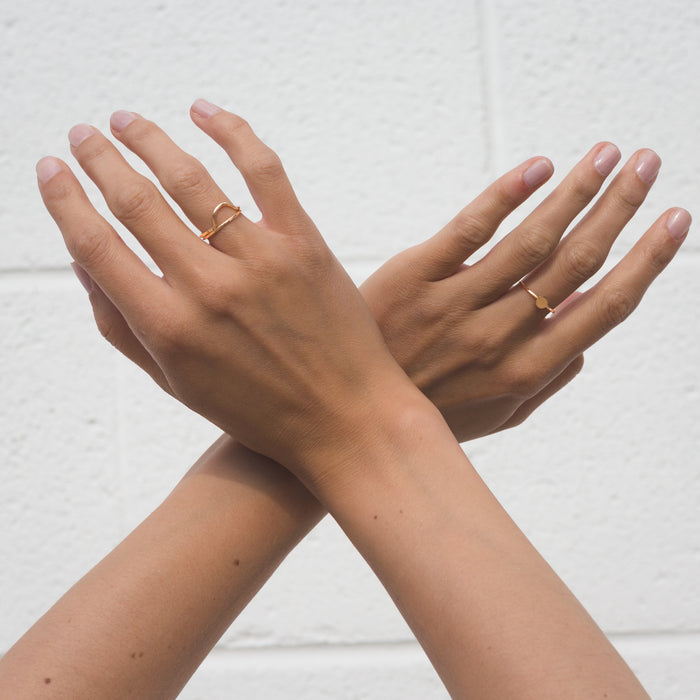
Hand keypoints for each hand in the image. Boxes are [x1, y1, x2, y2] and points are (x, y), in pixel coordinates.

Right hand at [37, 102, 412, 479]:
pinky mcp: (304, 244)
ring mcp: (261, 261)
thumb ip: (123, 327)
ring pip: (192, 179)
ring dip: (150, 141)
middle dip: (100, 160)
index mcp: (170, 329)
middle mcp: (209, 288)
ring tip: (126, 121)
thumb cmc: (259, 410)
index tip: (51, 170)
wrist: (345, 420)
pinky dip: (232, 132)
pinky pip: (264, 171)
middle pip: (137, 202)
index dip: (65, 200)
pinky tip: (203, 110)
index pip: (97, 246)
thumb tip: (84, 265)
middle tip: (83, 133)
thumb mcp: (177, 384)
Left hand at [362, 144, 689, 439]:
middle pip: (575, 261)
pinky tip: (539, 167)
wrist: (348, 415)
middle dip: (620, 208)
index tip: (675, 219)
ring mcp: (456, 304)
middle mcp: (500, 336)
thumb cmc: (431, 413)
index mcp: (528, 370)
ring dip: (576, 191)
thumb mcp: (496, 415)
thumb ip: (546, 380)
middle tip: (648, 164)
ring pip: (531, 239)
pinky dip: (507, 194)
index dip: (646, 260)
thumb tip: (587, 340)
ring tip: (607, 154)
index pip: (605, 308)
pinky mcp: (414, 277)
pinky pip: (469, 229)